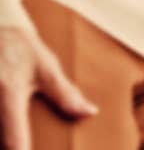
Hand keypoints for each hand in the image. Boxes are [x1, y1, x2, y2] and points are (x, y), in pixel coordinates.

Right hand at [0, 26, 97, 149]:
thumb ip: (65, 93)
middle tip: (25, 145)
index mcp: (8, 92)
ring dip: (2, 135)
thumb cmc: (21, 49)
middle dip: (9, 145)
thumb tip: (89, 113)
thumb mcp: (46, 67)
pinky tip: (4, 131)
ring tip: (17, 139)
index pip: (13, 138)